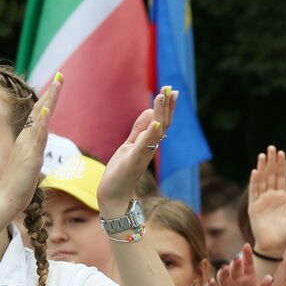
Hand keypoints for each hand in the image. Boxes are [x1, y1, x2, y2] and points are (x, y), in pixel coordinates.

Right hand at [0, 77, 61, 212]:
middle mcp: (27, 139)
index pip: (39, 116)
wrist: (6, 199)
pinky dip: (41, 122)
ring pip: (40, 118)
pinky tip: (46, 110)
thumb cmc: (17, 185)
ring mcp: (28, 146)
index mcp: (27, 141)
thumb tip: (37, 150)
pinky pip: (37, 136)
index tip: (57, 85)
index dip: (48, 101)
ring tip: (57, 84)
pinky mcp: (31, 156)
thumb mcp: (28, 165)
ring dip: (49, 100)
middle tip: (61, 76)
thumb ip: (33, 154)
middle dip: (51, 94)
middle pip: (40, 111)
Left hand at [99, 86, 177, 214]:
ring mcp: (142, 155)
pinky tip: (155, 122)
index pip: (162, 122)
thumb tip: (150, 111)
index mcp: (148, 144)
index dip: (167, 107)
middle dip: (167, 107)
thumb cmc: (121, 173)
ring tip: (162, 97)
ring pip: (156, 132)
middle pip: (163, 125)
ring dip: (160, 114)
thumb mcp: (129, 146)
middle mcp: (149, 149)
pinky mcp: (133, 161)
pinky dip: (150, 134)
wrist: (113, 196)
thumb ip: (139, 130)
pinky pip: (144, 145)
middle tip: (171, 89)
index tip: (171, 90)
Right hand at [206, 245, 272, 285]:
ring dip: (223, 272)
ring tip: (225, 269)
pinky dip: (211, 285)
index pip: (248, 264)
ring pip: (223, 276)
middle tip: (236, 260)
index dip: (247, 255)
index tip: (246, 246)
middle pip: (234, 268)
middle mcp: (236, 280)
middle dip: (235, 264)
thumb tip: (270, 277)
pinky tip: (212, 282)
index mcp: (248, 278)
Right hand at [247, 146, 285, 256]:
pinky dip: (255, 182)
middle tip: (271, 148)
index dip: (280, 166)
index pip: (280, 178)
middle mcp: (270, 197)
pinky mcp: (254, 208)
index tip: (281, 153)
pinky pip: (254, 193)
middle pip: (270, 176)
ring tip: (263, 155)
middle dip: (271, 162)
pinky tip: (256, 172)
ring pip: (261, 181)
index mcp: (281, 198)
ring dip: (262, 168)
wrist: (275, 248)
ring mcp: (261, 202)